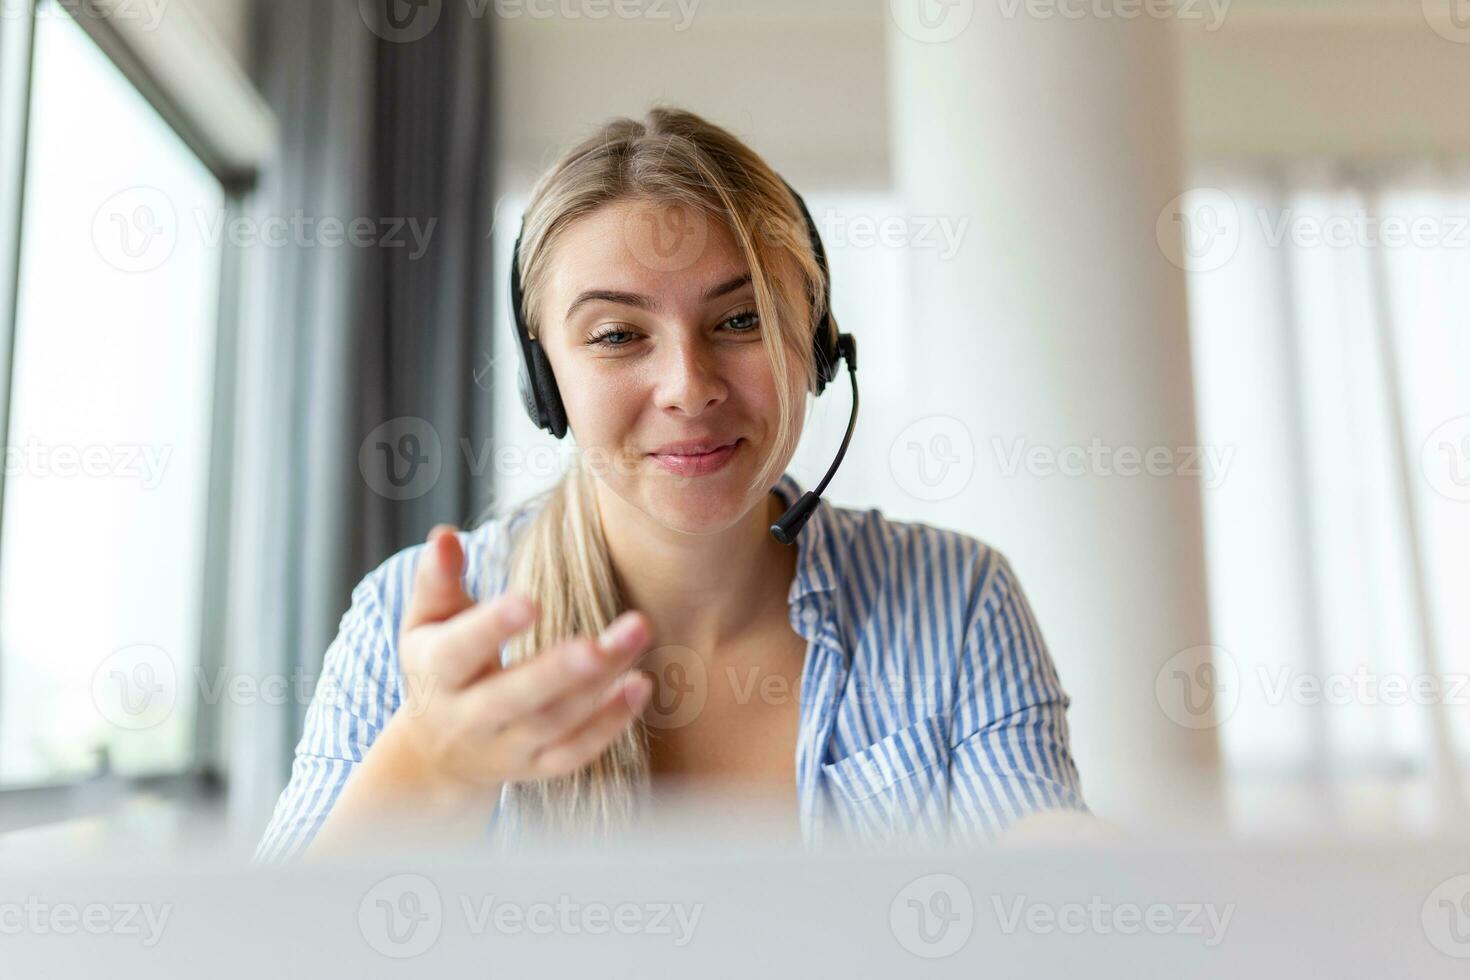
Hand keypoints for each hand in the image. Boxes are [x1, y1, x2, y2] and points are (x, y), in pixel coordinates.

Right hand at [392, 524, 653, 789]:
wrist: (436, 753)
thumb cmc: (440, 664)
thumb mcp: (426, 622)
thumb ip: (437, 578)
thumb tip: (444, 535)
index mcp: (437, 672)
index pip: (459, 652)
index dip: (491, 628)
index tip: (529, 601)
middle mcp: (468, 718)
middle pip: (514, 697)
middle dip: (559, 671)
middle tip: (599, 641)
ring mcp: (504, 748)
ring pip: (554, 723)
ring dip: (599, 686)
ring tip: (635, 638)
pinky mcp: (536, 768)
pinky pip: (574, 753)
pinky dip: (609, 724)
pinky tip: (640, 685)